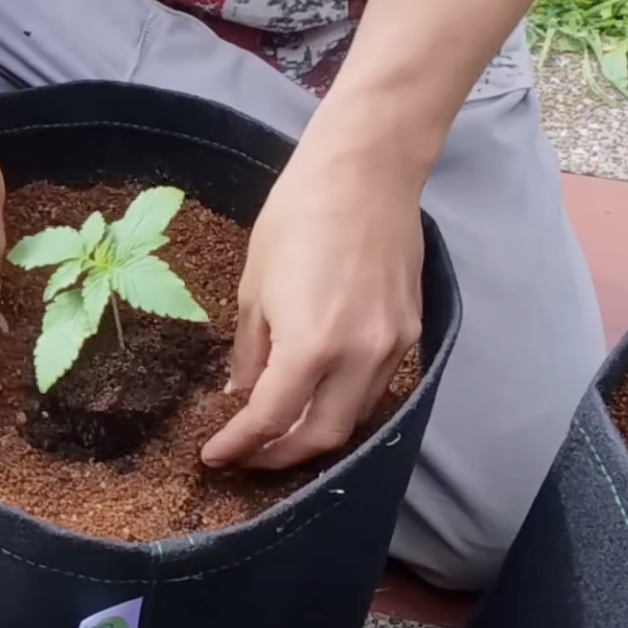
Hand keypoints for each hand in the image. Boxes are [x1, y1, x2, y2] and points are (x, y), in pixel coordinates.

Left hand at [202, 125, 424, 471]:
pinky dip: (345, 402)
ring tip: (282, 432)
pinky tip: (321, 395)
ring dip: (316, 433)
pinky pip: (377, 387)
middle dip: (280, 456)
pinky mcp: (411, 331)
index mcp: (310, 345)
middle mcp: (359, 356)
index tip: (215, 455)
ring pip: (355, 417)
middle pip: (322, 437)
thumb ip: (251, 350)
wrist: (366, 171)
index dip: (240, 445)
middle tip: (249, 456)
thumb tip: (242, 393)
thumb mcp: (254, 286)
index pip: (270, 418)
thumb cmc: (297, 215)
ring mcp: (392, 346)